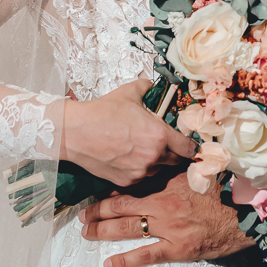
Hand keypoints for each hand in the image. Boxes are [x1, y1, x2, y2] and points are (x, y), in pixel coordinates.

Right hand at [61, 78, 195, 185]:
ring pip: (157, 169)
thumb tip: (152, 85)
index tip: (189, 144)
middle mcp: (153, 157)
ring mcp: (139, 172)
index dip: (190, 145)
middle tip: (163, 143)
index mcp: (159, 136)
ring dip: (155, 161)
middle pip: (174, 161)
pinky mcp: (126, 182)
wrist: (76, 132)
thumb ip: (147, 88)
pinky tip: (129, 157)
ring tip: (142, 149)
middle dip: (172, 152)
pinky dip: (139, 169)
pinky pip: (140, 177)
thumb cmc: (103, 112)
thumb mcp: (130, 93)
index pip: (187, 148)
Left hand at [79, 169, 256, 266]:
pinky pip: (146, 255)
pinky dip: (126, 260)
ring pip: (128, 228)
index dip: (113, 186)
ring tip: (87, 232)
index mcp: (168, 182)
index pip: (134, 183)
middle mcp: (163, 204)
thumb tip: (168, 150)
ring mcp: (168, 227)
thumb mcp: (201, 169)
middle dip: (100, 210)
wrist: (243, 215)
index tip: (99, 187)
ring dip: (104, 231)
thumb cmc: (222, 191)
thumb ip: (181, 163)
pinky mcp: (176, 249)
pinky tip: (109, 264)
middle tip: (82, 214)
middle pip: (123, 206)